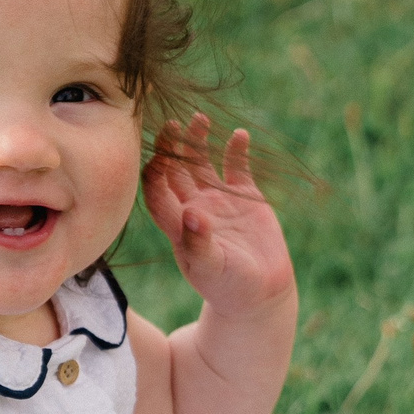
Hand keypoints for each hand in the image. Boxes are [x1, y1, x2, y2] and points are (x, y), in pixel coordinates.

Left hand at [142, 116, 294, 317]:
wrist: (260, 293)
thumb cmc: (228, 287)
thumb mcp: (212, 269)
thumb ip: (200, 243)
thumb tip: (191, 214)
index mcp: (177, 225)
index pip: (156, 192)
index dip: (153, 174)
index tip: (159, 157)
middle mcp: (193, 206)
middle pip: (174, 171)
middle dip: (170, 148)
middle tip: (171, 126)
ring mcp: (218, 199)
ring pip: (201, 163)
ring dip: (198, 142)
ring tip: (199, 120)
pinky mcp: (245, 196)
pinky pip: (237, 166)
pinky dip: (237, 150)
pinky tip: (239, 136)